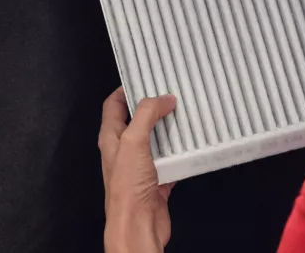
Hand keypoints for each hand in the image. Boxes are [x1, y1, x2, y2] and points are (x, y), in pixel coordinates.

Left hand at [100, 87, 177, 252]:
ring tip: (186, 114)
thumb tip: (163, 99)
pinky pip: (171, 161)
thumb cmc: (127, 188)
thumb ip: (146, 115)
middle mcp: (124, 150)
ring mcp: (140, 166)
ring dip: (170, 129)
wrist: (138, 225)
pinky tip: (192, 145)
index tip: (145, 78)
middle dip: (154, 107)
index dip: (125, 90)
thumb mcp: (133, 141)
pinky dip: (181, 153)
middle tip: (172, 93)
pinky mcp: (157, 180)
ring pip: (156, 140)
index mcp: (111, 138)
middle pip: (137, 120)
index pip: (113, 106)